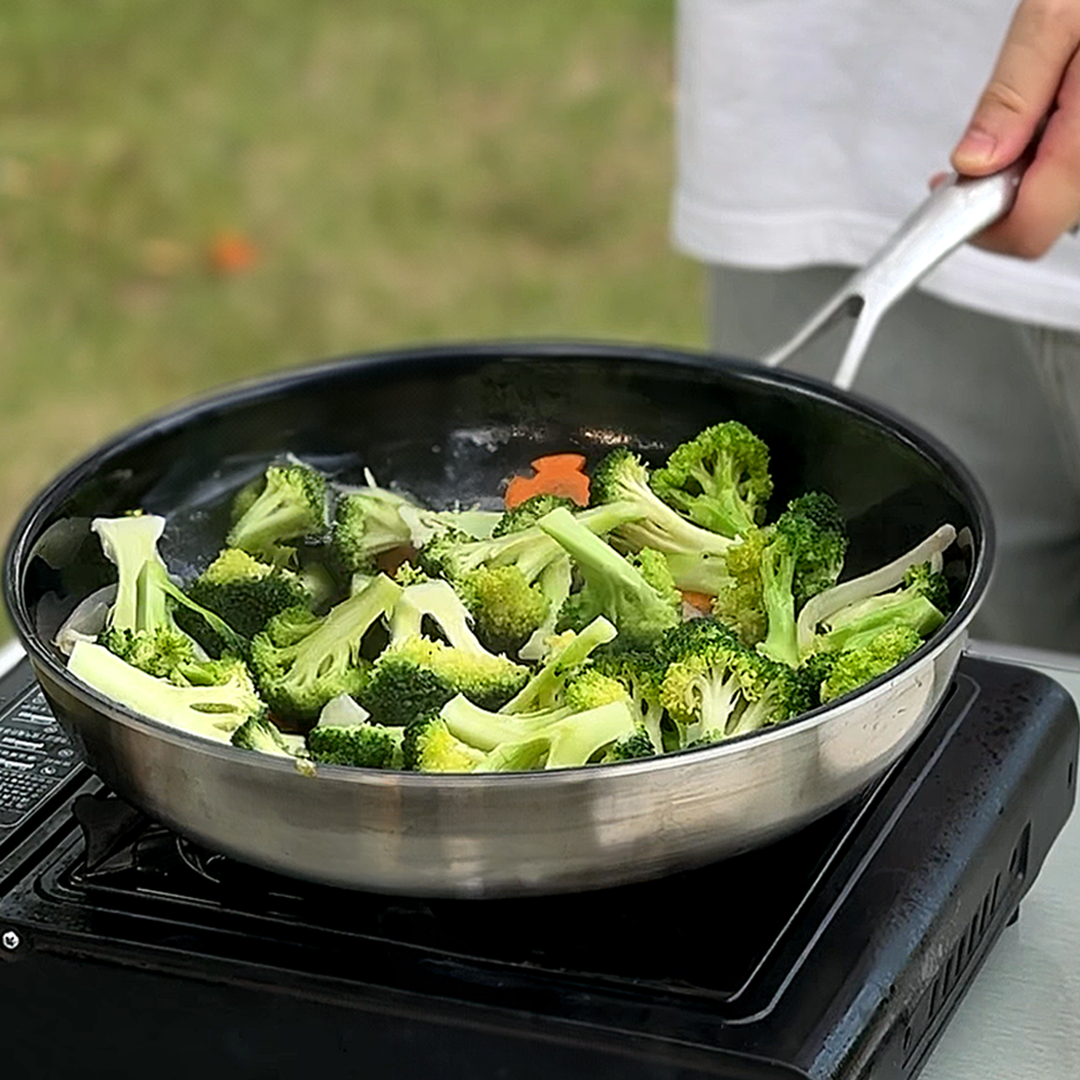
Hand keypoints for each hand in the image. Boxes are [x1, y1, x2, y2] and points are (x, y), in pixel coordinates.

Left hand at [951, 0, 1079, 257]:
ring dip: (1036, 168)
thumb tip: (973, 162)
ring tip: (1044, 104)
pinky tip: (1066, 109)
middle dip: (1005, 188)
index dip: (979, 221)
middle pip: (1046, 219)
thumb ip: (1012, 95)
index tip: (951, 188)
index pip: (1027, 231)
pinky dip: (1061, 152)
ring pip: (1066, 198)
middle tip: (993, 135)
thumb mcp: (1057, 15)